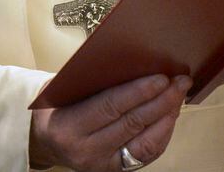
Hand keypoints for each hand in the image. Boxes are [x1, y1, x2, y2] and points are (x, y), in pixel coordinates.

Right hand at [29, 74, 190, 170]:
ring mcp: (103, 165)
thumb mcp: (63, 88)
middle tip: (180, 82)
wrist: (44, 141)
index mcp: (70, 126)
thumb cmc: (56, 106)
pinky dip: (162, 134)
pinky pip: (146, 154)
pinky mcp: (115, 171)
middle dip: (161, 101)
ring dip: (167, 118)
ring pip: (145, 143)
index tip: (161, 77)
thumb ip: (92, 80)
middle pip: (132, 124)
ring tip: (179, 97)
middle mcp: (86, 150)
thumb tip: (133, 63)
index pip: (110, 106)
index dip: (139, 92)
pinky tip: (170, 116)